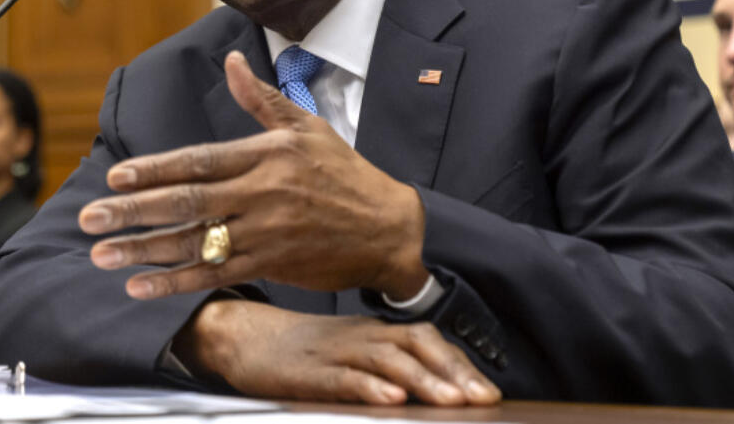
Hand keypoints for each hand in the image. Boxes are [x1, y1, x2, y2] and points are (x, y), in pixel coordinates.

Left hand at [80, 50, 428, 299]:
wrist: (390, 230)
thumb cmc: (346, 173)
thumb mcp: (308, 127)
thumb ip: (261, 99)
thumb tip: (231, 59)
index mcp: (266, 155)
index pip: (199, 160)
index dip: (155, 170)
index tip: (117, 177)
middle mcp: (261, 194)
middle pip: (187, 202)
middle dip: (133, 210)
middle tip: (90, 217)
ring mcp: (264, 233)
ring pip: (194, 243)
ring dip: (143, 250)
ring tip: (101, 253)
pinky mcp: (270, 265)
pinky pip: (215, 275)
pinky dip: (176, 283)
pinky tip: (140, 287)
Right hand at [174, 299, 500, 405]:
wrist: (244, 336)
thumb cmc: (302, 353)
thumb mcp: (350, 353)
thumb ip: (387, 366)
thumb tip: (435, 392)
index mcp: (373, 333)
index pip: (426, 340)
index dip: (459, 364)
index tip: (489, 392)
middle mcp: (360, 336)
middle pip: (415, 345)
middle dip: (453, 373)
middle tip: (483, 398)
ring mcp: (335, 352)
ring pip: (386, 359)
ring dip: (422, 380)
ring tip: (451, 402)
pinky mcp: (308, 371)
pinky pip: (342, 376)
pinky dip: (369, 386)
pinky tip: (389, 398)